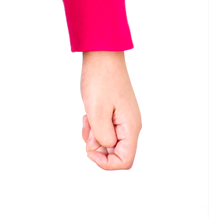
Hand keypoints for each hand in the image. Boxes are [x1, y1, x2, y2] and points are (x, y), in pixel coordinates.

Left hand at [80, 51, 141, 169]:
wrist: (102, 54)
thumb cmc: (100, 79)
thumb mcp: (96, 111)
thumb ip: (101, 136)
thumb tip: (102, 148)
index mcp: (130, 127)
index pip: (125, 160)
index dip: (106, 163)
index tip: (89, 150)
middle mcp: (130, 125)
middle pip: (116, 152)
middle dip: (97, 146)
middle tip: (87, 126)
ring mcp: (123, 118)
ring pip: (108, 141)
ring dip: (94, 135)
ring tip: (86, 117)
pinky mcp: (115, 112)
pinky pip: (105, 129)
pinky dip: (94, 126)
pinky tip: (87, 113)